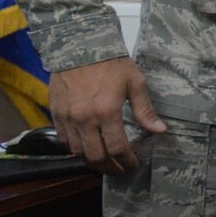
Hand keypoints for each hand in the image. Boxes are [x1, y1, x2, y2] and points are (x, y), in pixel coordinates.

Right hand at [48, 56, 165, 172]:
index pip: (117, 148)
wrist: (80, 45)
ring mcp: (67, 118)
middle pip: (96, 156)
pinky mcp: (55, 114)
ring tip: (104, 162)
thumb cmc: (112, 63)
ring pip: (77, 152)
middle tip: (119, 171)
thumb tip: (160, 131)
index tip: (133, 165)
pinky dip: (75, 149)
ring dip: (92, 161)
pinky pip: (64, 140)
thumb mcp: (135, 83)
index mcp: (107, 112)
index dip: (126, 161)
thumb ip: (145, 110)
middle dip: (109, 168)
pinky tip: (86, 148)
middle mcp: (85, 119)